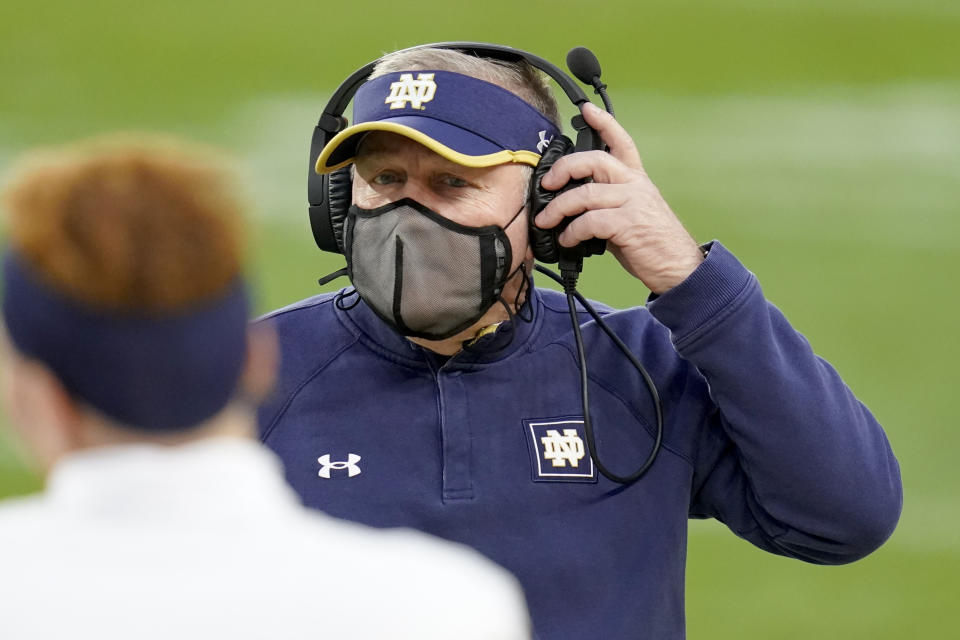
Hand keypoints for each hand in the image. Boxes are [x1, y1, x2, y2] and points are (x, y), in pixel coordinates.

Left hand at [534, 102, 702, 293]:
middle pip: (593, 160)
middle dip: (563, 169)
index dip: (604, 122)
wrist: (679, 267)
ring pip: (585, 194)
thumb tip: (570, 208)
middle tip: (547, 183)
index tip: (586, 109)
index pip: (621, 141)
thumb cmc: (651, 243)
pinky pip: (589, 222)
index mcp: (636, 179)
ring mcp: (632, 203)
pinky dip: (571, 232)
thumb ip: (606, 203)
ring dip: (558, 208)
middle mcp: (634, 185)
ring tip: (546, 220)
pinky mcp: (628, 224)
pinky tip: (567, 240)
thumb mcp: (630, 213)